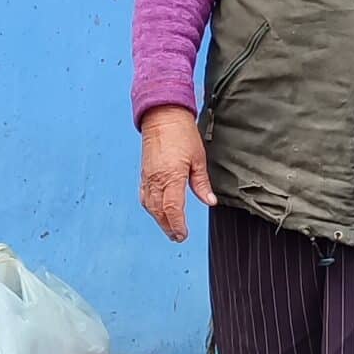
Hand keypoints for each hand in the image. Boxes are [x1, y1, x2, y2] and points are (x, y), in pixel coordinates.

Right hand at [139, 105, 216, 242]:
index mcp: (172, 176)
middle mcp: (156, 179)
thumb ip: (202, 183)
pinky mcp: (144, 173)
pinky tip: (157, 211)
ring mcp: (148, 177)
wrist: (163, 116)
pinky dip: (151, 207)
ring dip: (159, 219)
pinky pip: (144, 196)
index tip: (183, 234)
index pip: (173, 208)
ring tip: (169, 228)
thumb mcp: (198, 158)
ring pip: (150, 206)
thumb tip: (210, 201)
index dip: (178, 224)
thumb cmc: (182, 133)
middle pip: (159, 211)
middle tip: (178, 236)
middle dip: (168, 226)